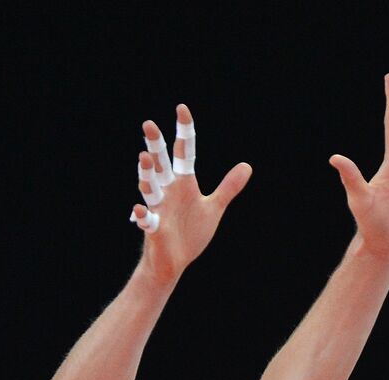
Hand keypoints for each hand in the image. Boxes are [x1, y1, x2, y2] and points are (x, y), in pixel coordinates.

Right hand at [129, 104, 251, 283]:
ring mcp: (159, 209)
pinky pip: (146, 220)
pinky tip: (140, 210)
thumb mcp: (213, 207)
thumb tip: (247, 165)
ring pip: (150, 187)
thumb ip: (228, 187)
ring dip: (147, 174)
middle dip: (155, 145)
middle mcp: (168, 191)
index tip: (182, 108)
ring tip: (144, 158)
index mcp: (183, 184)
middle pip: (161, 164)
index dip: (184, 132)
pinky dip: (143, 216)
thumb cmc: (191, 233)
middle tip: (149, 123)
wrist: (175, 261)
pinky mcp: (154, 229)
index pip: (184, 152)